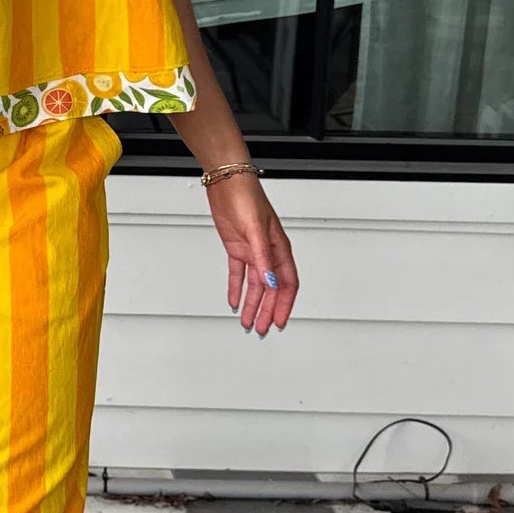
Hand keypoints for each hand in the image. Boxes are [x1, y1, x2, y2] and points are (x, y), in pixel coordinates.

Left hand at [206, 174, 297, 334]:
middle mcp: (267, 252)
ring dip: (252, 304)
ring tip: (249, 321)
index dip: (284, 305)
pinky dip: (236, 289)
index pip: (286, 284)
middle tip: (263, 328)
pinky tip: (234, 301)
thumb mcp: (255, 231)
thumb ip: (263, 259)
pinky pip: (238, 274)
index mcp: (279, 249)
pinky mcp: (237, 248)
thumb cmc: (246, 199)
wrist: (227, 183)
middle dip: (267, 311)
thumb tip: (270, 283)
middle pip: (271, 290)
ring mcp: (252, 251)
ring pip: (255, 286)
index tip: (279, 321)